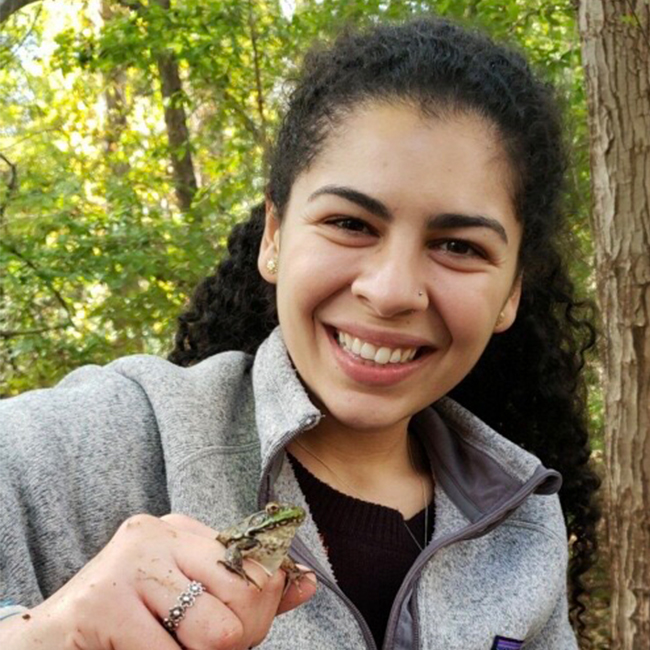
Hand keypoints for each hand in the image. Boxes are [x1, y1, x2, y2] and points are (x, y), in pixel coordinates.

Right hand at [3, 513, 315, 649]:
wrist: (51, 642)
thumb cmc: (131, 622)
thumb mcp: (194, 599)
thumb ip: (248, 592)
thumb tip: (307, 583)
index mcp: (185, 529)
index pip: (262, 562)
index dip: (261, 606)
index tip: (237, 628)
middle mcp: (161, 533)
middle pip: (248, 594)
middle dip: (237, 638)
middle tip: (198, 646)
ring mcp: (132, 562)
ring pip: (218, 631)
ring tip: (168, 646)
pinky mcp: (105, 602)